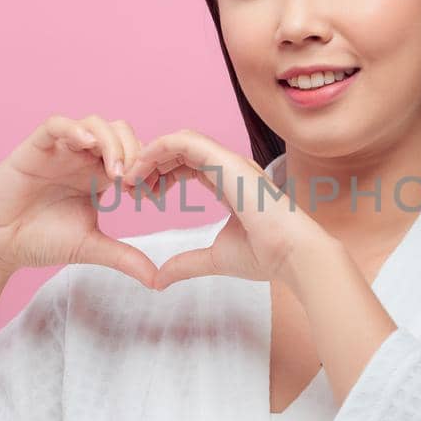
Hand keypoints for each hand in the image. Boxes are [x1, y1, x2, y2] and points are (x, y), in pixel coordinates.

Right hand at [0, 114, 176, 287]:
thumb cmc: (41, 241)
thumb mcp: (90, 247)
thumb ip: (123, 257)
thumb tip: (158, 281)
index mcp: (99, 176)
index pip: (134, 154)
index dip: (147, 168)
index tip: (149, 195)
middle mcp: (82, 158)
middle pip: (120, 132)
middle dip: (134, 151)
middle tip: (132, 183)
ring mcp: (60, 150)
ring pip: (94, 124)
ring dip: (111, 142)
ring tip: (114, 173)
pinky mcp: (34, 148)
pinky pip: (56, 125)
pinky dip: (74, 128)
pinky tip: (87, 144)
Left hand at [122, 129, 328, 289]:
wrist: (292, 254)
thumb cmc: (266, 255)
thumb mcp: (213, 258)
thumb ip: (186, 264)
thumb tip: (159, 280)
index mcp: (228, 183)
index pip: (187, 166)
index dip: (160, 175)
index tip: (141, 196)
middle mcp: (228, 167)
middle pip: (179, 150)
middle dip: (150, 164)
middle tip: (129, 188)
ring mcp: (228, 161)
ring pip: (179, 141)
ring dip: (150, 155)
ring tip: (130, 180)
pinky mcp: (226, 160)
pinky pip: (184, 141)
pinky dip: (158, 149)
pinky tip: (140, 169)